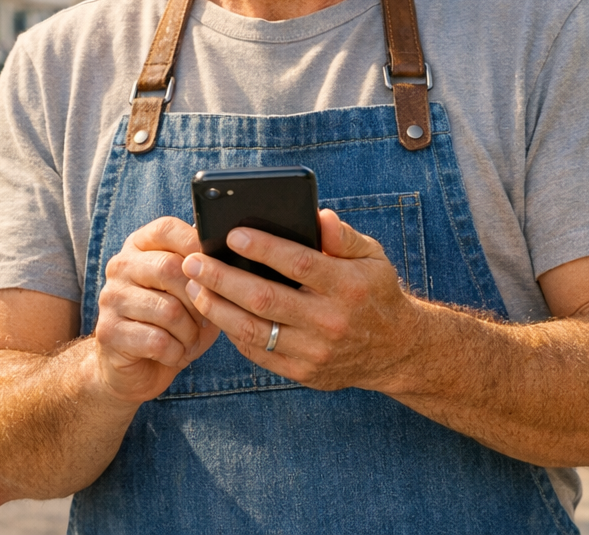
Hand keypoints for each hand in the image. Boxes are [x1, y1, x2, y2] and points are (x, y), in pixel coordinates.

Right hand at [91, 216, 220, 403]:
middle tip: (205, 319)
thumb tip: (230, 253)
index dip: (195, 244)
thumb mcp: (192, 292)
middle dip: (199, 300)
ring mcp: (111, 298)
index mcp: (139, 247)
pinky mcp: (109, 332)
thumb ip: (206, 270)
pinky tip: (173, 353)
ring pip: (168, 310)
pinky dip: (176, 352)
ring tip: (189, 340)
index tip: (216, 266)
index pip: (166, 229)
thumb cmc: (173, 324)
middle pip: (170, 268)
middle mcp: (120, 266)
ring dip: (189, 332)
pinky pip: (158, 340)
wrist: (136, 368)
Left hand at [181, 209, 424, 392]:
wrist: (396, 350)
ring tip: (194, 287)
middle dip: (223, 278)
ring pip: (254, 330)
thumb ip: (343, 237)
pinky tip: (218, 312)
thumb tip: (319, 216)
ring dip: (218, 308)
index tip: (232, 234)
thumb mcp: (372, 257)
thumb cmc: (375, 292)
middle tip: (193, 261)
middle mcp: (331, 321)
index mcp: (348, 286)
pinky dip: (233, 333)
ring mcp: (316, 352)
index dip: (263, 248)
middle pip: (266, 299)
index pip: (299, 264)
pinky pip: (259, 353)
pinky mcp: (304, 373)